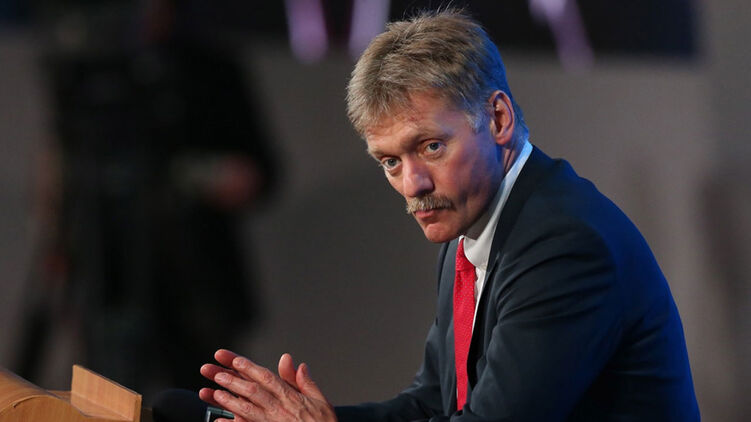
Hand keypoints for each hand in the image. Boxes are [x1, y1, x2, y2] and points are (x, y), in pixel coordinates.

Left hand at [200, 349, 336, 421]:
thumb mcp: (320, 400)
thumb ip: (306, 382)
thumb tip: (298, 364)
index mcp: (291, 398)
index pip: (267, 378)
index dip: (250, 368)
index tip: (236, 360)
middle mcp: (280, 409)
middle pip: (253, 391)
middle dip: (233, 381)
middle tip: (215, 372)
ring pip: (247, 410)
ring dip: (230, 400)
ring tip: (214, 392)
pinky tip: (219, 421)